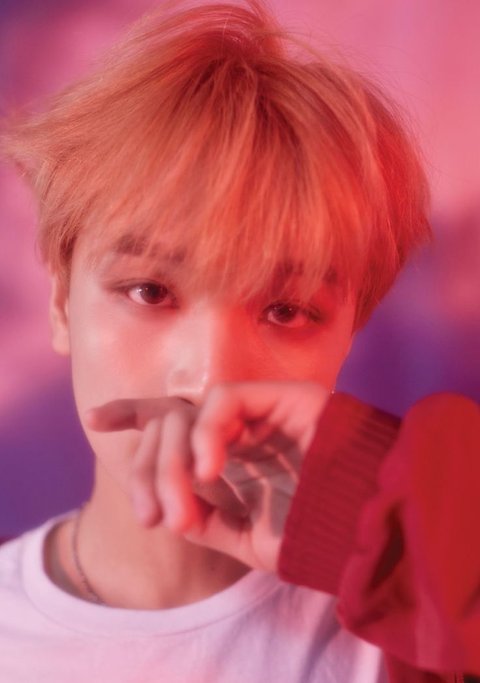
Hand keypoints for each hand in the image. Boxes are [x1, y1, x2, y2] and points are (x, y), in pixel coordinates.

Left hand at [86, 382, 329, 570]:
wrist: (366, 531)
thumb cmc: (314, 535)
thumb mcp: (248, 538)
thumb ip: (208, 519)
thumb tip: (168, 507)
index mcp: (234, 452)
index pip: (177, 421)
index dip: (135, 413)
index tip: (96, 418)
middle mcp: (242, 427)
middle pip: (171, 421)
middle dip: (147, 467)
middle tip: (150, 516)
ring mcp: (262, 409)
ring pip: (190, 413)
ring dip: (172, 462)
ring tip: (179, 509)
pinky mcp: (284, 396)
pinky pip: (224, 402)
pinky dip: (207, 435)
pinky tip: (209, 472)